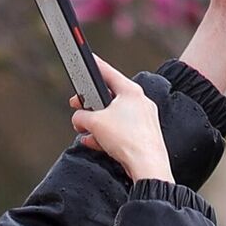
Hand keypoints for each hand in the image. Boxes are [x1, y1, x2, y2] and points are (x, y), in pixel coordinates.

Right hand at [68, 54, 174, 182]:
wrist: (148, 166)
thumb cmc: (126, 139)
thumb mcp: (94, 123)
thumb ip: (81, 116)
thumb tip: (78, 119)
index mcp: (131, 91)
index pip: (108, 72)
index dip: (93, 65)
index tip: (86, 59)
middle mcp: (140, 102)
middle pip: (109, 96)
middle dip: (90, 105)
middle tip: (77, 107)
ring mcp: (144, 119)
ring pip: (114, 116)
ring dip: (97, 123)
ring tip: (85, 131)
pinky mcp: (144, 135)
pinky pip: (121, 131)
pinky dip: (107, 135)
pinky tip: (95, 142)